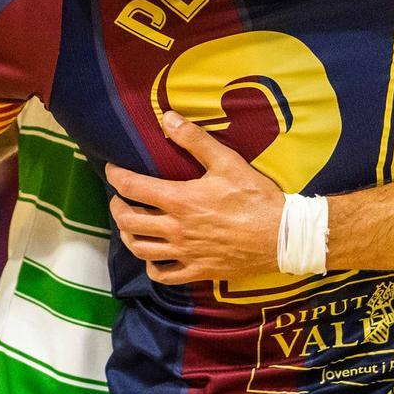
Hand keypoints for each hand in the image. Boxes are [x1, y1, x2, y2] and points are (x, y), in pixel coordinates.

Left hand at [104, 111, 283, 284]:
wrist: (281, 236)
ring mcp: (185, 253)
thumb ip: (195, 139)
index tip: (112, 169)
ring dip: (128, 236)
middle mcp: (176, 229)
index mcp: (180, 200)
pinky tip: (154, 257)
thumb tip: (167, 118)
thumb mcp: (227, 161)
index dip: (116, 176)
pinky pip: (164, 275)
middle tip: (118, 197)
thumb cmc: (255, 197)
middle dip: (116, 206)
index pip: (133, 187)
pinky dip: (152, 266)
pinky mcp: (198, 270)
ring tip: (129, 225)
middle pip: (129, 221)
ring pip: (140, 249)